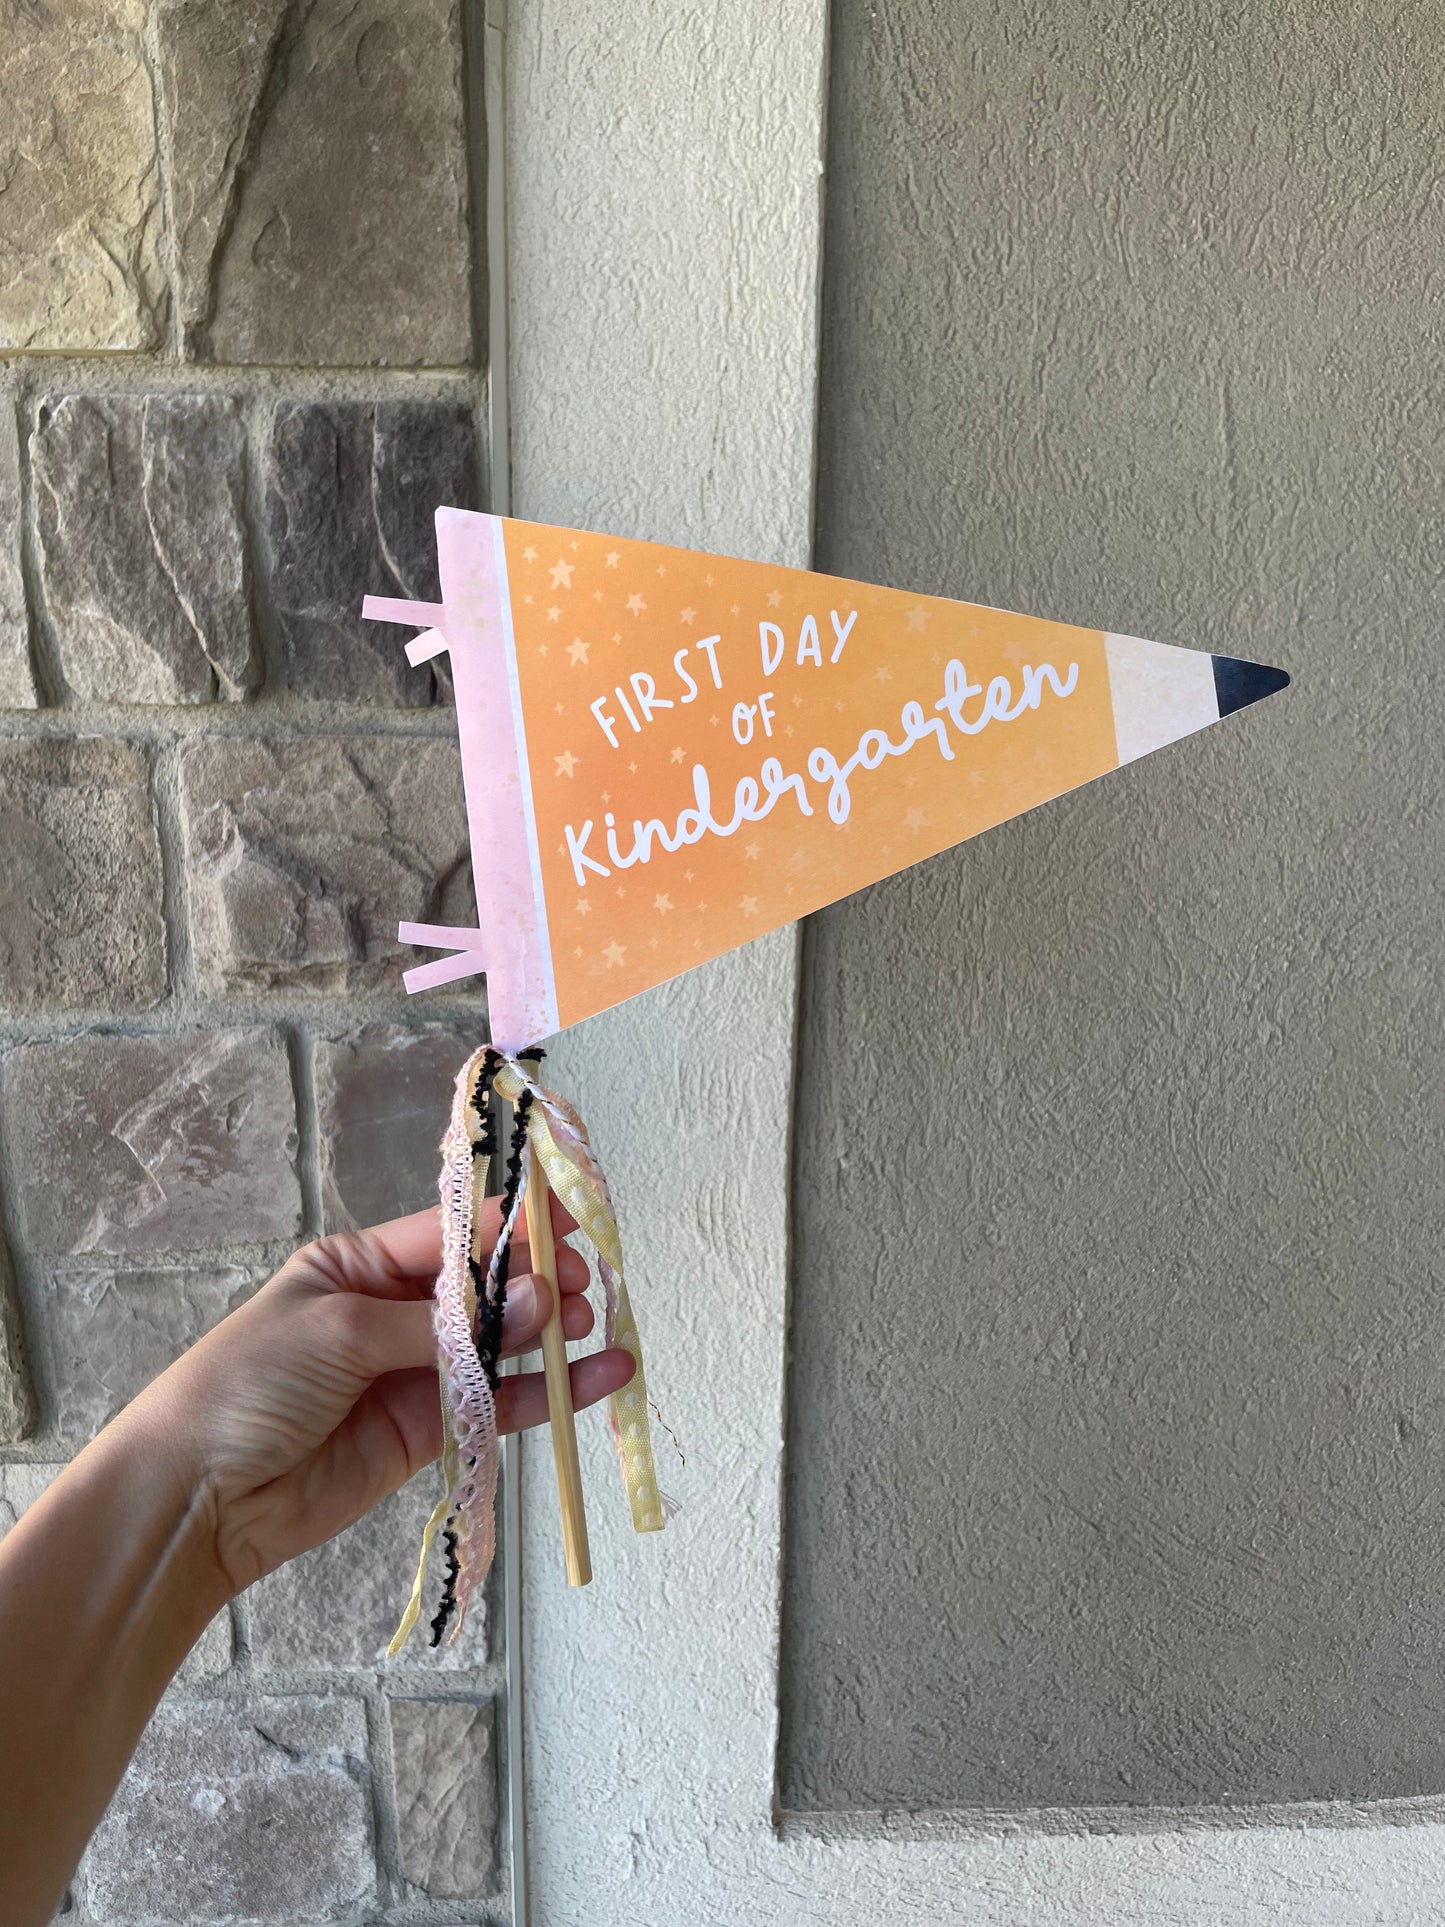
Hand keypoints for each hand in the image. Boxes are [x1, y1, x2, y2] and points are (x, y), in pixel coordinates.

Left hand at [120, 1195, 633, 1597]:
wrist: (199, 1497)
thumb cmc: (248, 1385)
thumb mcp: (339, 1329)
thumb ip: (442, 1323)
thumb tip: (537, 1299)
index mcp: (359, 1266)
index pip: (450, 1234)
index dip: (508, 1226)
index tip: (567, 1217)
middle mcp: (392, 1314)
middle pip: (484, 1289)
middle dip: (536, 1282)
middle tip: (584, 1283)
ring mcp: (414, 1375)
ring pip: (501, 1346)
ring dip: (552, 1334)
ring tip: (594, 1327)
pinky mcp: (431, 1434)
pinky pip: (501, 1405)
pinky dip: (551, 1395)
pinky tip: (601, 1378)